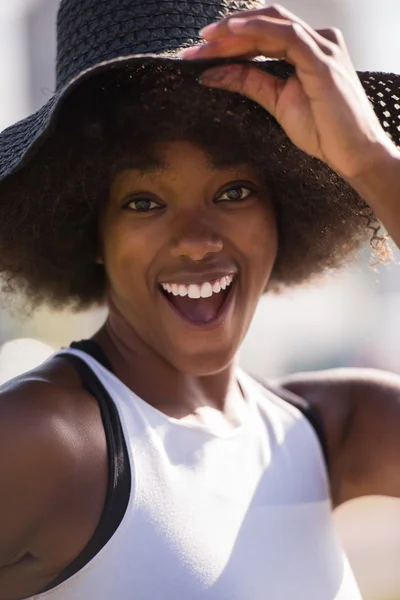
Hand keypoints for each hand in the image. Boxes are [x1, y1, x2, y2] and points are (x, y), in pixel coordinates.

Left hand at [180, 5, 394, 180]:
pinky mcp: (322, 59)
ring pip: (271, 24)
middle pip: (263, 25)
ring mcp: (321, 46)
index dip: (229, 41)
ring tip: (205, 40)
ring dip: (234, 30)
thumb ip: (249, 83)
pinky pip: (285, 35)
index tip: (198, 53)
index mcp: (306, 49)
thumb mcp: (277, 103)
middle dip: (226, 34)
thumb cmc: (324, 130)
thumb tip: (213, 74)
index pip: (261, 36)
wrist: (353, 152)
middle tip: (194, 47)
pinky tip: (232, 31)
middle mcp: (315, 41)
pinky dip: (256, 30)